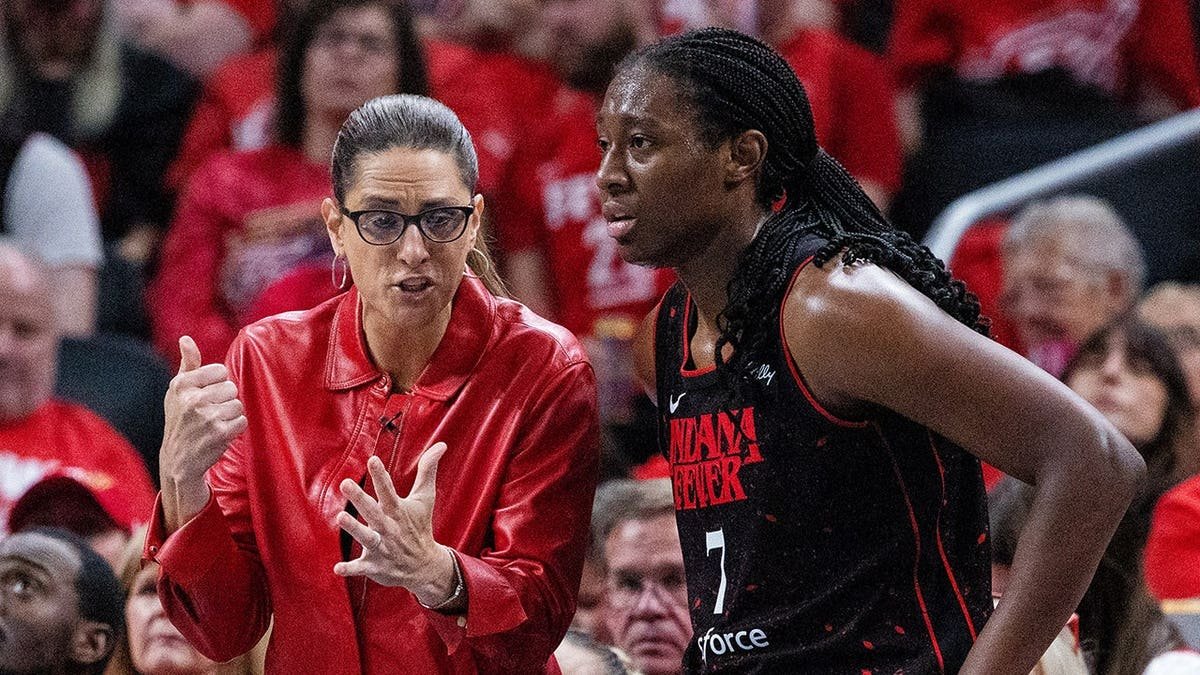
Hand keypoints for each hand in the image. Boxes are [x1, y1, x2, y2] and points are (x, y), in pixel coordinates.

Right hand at [160, 336, 246, 486]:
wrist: (178, 460)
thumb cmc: (181, 420)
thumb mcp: (178, 391)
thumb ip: (187, 364)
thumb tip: (186, 339)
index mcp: (181, 385)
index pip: (220, 371)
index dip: (217, 384)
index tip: (204, 397)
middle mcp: (192, 399)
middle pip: (231, 388)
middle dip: (224, 401)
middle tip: (208, 414)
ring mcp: (206, 416)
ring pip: (238, 404)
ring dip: (229, 416)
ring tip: (213, 425)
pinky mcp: (219, 433)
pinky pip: (242, 421)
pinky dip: (235, 429)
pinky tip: (219, 434)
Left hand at [334, 443, 452, 603]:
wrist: (424, 566)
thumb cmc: (419, 526)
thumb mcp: (425, 498)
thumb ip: (428, 471)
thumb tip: (441, 444)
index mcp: (398, 511)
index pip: (389, 491)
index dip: (380, 475)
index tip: (373, 460)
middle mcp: (390, 528)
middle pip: (374, 512)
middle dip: (360, 499)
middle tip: (345, 483)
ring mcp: (382, 548)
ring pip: (367, 538)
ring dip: (354, 529)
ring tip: (340, 517)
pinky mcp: (374, 566)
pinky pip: (361, 568)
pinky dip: (350, 569)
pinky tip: (337, 568)